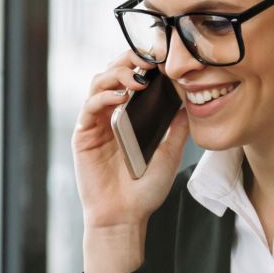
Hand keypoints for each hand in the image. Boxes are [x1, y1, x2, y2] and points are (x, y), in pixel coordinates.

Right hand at [72, 52, 188, 272]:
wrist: (125, 216)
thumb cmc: (145, 190)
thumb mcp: (170, 152)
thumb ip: (176, 126)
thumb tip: (191, 98)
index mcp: (130, 114)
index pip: (134, 76)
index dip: (145, 62)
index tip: (165, 55)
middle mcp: (111, 114)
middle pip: (114, 72)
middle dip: (130, 59)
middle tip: (151, 58)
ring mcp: (96, 123)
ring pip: (100, 83)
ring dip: (118, 74)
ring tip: (138, 78)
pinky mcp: (83, 135)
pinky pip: (90, 107)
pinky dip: (104, 97)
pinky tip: (121, 98)